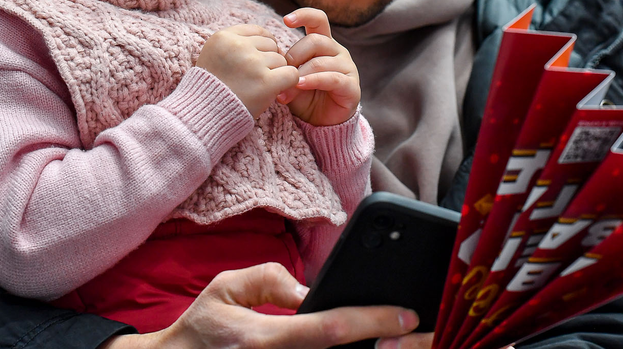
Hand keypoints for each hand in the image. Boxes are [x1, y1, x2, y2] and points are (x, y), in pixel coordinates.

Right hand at [101, 262, 420, 348]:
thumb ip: (267, 281)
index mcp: (260, 338)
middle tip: (421, 333)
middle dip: (384, 345)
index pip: (327, 329)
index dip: (371, 321)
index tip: (406, 314)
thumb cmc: (201, 328)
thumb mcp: (224, 288)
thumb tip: (308, 292)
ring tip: (404, 341)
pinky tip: (372, 346)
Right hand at [197, 25, 298, 118]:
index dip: (262, 47)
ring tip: (258, 87)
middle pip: (271, 45)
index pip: (258, 31)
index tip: (257, 61)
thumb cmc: (211, 88)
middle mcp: (238, 46)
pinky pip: (291, 74)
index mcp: (223, 37)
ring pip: (281, 60)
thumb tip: (272, 41)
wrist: (204, 116)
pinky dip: (288, 83)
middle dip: (268, 61)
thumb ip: (236, 43)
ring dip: (275, 74)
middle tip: (255, 78)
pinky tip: (277, 91)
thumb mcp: (213, 55)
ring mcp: (253, 63)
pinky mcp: (266, 82)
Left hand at [278, 8, 359, 126]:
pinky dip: (314, 81)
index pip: (318, 19)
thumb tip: (273, 61)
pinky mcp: (352, 87)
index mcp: (323, 44)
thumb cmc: (304, 95)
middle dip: (294, 55)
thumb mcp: (291, 77)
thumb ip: (285, 66)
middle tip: (282, 71)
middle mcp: (337, 51)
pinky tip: (301, 85)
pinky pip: (332, 78)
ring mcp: (347, 68)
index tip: (285, 20)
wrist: (320, 122)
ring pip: (321, 61)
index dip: (304, 15)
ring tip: (287, 86)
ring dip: (300, 73)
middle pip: (316, 41)